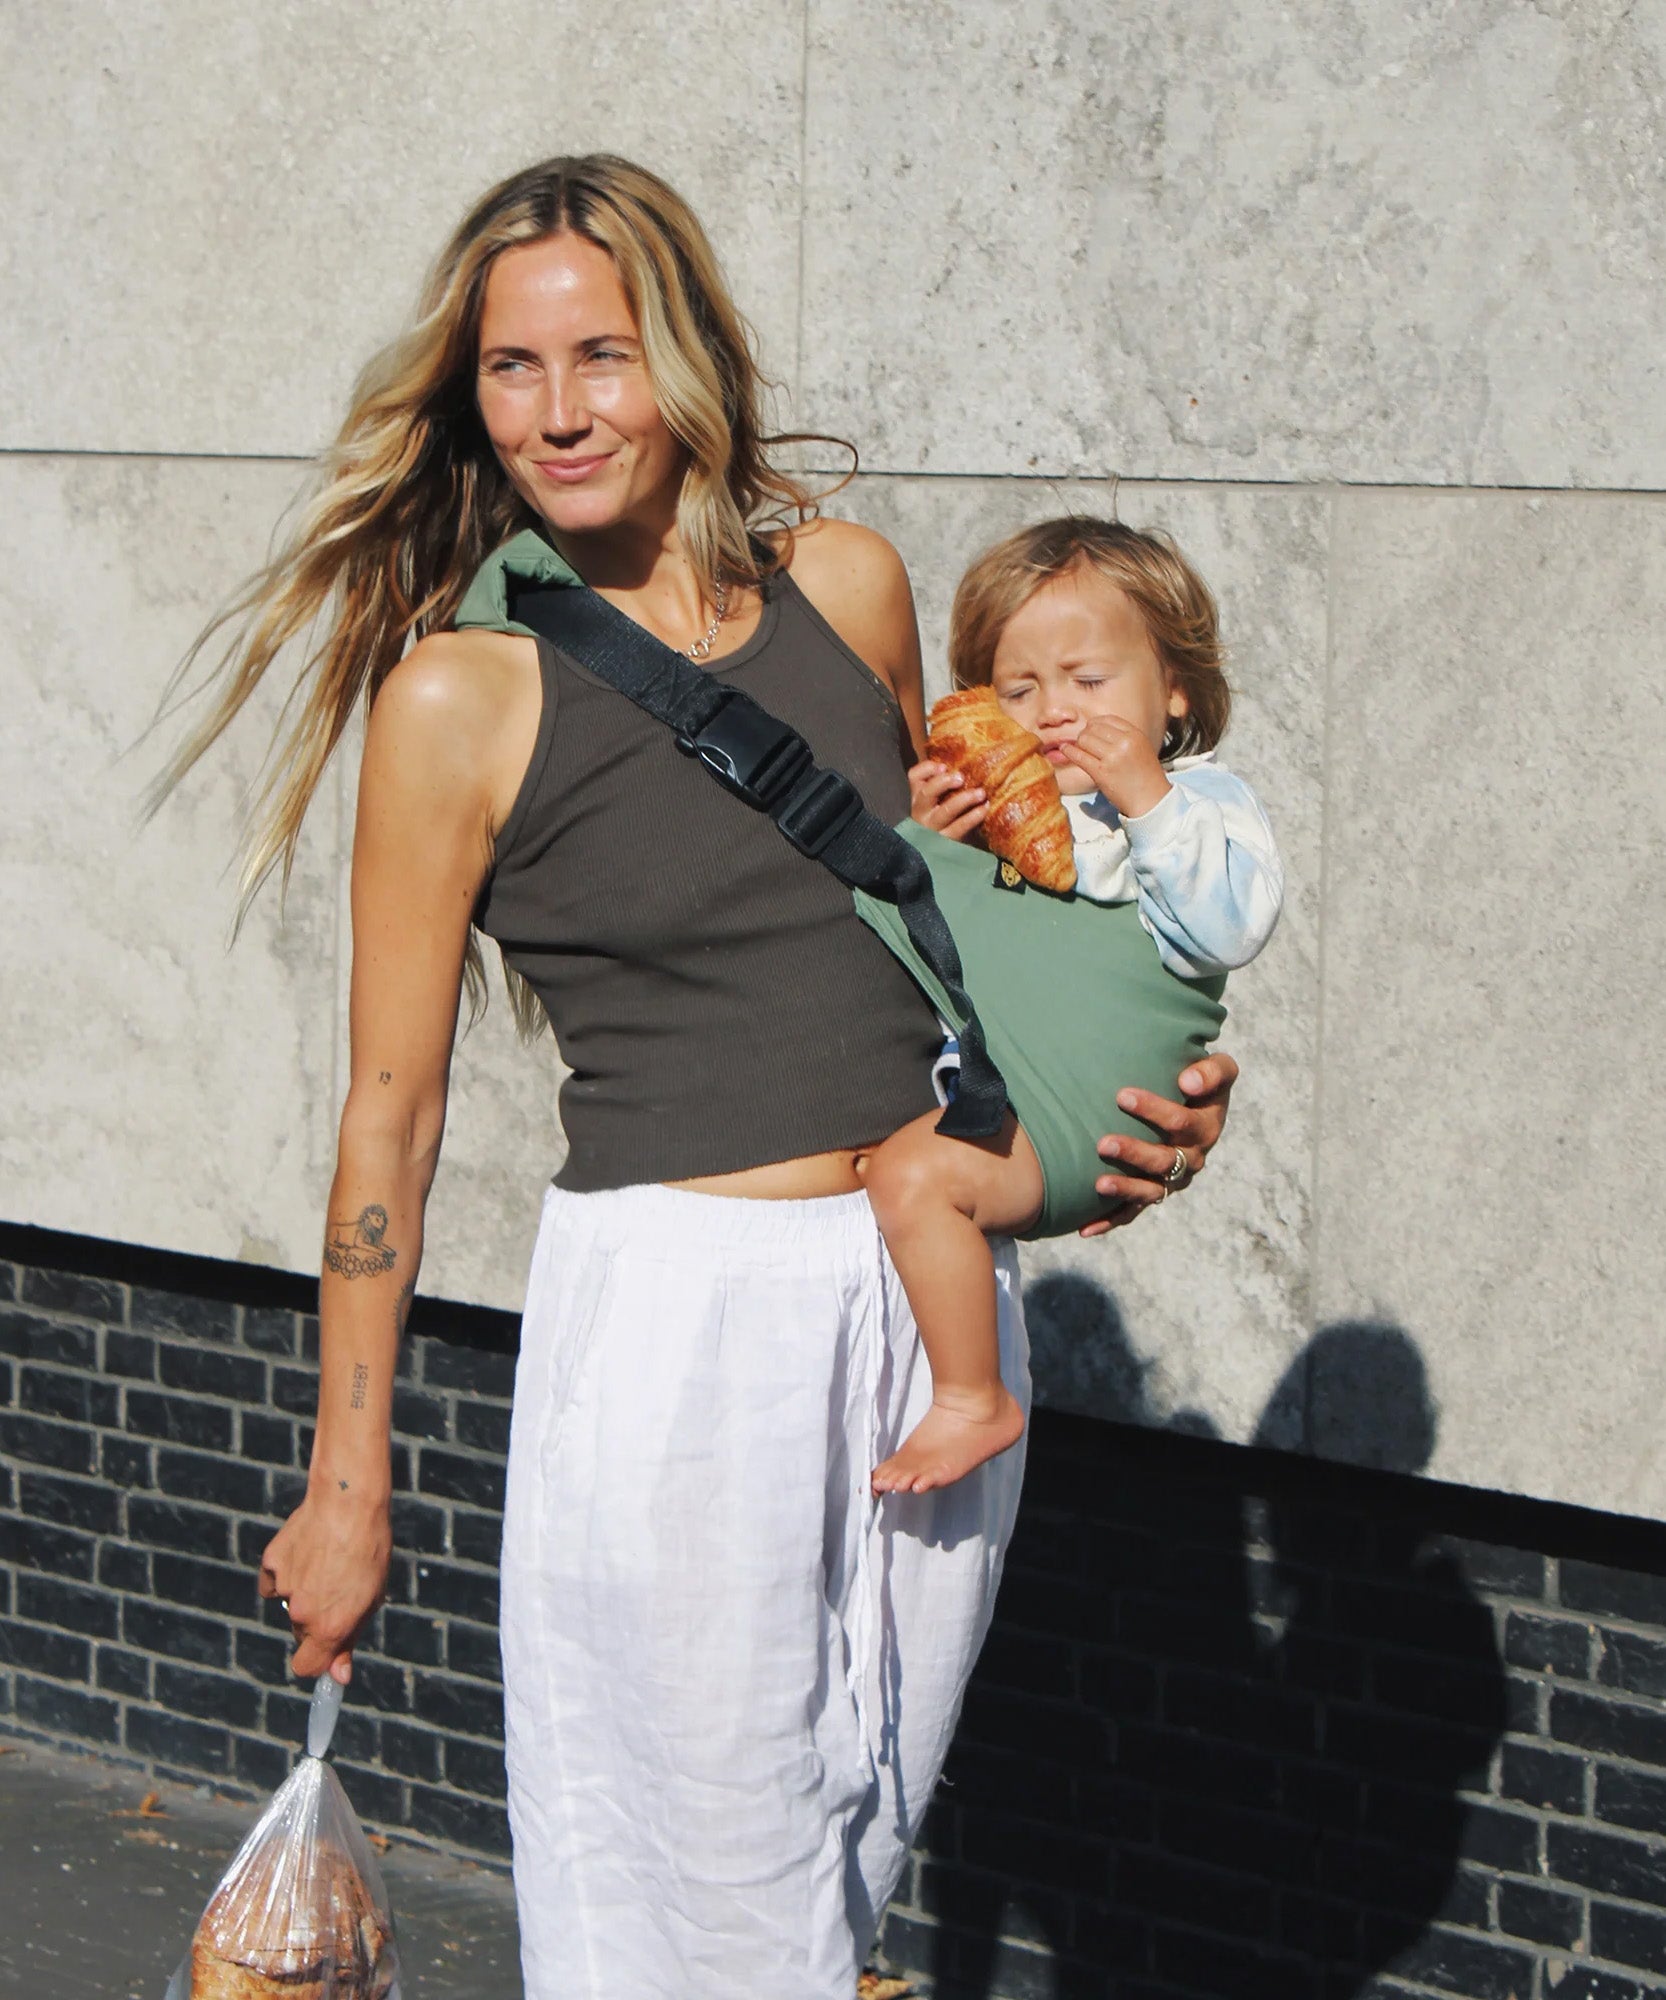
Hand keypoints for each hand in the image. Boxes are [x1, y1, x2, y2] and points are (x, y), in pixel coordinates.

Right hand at [258, 1483, 391, 1682]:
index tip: (326, 1650)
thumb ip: (349, 1640)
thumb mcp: (371, 1598)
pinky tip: (307, 1551)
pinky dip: (286, 1571)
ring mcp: (284, 1588)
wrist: (350, 1502)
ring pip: (288, 1603)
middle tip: (338, 1586)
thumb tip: (338, 1676)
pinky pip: (275, 1579)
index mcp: (329, 1627)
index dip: (317, 1660)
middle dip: (316, 1619)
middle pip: (301, 1631)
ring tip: (327, 1560)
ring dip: (303, 1591)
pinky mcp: (271, 1563)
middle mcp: (302, 1613)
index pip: (306, 1667)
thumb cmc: (369, 1550)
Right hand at [908, 759, 986, 840]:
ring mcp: (932, 829)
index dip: (927, 769)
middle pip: (926, 793)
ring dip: (963, 800)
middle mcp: (922, 812)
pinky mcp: (946, 842)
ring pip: (944, 812)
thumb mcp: (941, 801)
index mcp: (918, 797)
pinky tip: (984, 809)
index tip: (943, 766)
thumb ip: (947, 784)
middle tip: (960, 777)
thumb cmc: (947, 820)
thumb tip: (969, 761)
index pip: (914, 777)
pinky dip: (973, 817)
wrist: (942, 854)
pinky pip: (959, 827)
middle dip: (942, 783)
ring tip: (980, 793)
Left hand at [1056, 717, 1170, 818]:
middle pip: (1093, 728)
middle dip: (1086, 734)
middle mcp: (1124, 743)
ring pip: (1084, 739)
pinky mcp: (1101, 772)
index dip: (1096, 723)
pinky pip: (1079, 756)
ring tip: (1079, 750)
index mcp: (1135, 735)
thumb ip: (1123, 737)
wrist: (1151, 800)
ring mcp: (1112, 757)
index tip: (1091, 729)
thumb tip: (1097, 728)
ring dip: (1079, 744)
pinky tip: (1065, 750)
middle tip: (1085, 743)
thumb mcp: (1141, 748)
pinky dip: (1069, 751)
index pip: (1108, 719)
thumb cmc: (1146, 777)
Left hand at [1077, 1050, 1238, 1236]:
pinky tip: (1084, 1229)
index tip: (1122, 1095)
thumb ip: (1211, 1072)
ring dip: (1125, 1189)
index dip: (1154, 1110)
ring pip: (1150, 1190)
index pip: (1182, 1122)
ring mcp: (1173, 1179)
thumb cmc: (1198, 1081)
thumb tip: (1188, 1082)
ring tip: (1098, 1184)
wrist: (1194, 1105)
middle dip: (1134, 1153)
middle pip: (1165, 1160)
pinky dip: (1110, 1221)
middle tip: (1103, 1143)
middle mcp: (1193, 1157)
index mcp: (1206, 1127)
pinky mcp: (1154, 1192)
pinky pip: (1133, 1211)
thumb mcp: (1218, 1070)